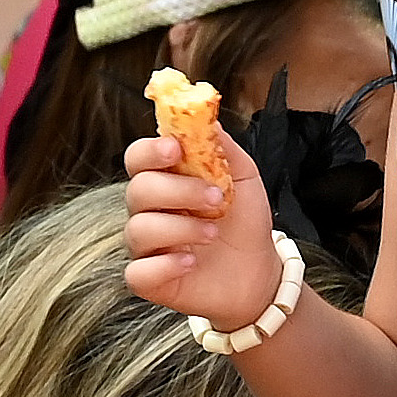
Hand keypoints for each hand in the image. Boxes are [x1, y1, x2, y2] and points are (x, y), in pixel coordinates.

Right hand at [121, 129, 286, 333]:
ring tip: (213, 233)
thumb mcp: (244, 178)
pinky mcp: (149, 279)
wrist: (259, 271)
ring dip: (180, 228)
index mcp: (166, 180)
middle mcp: (149, 210)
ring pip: (138, 229)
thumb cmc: (244, 222)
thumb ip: (223, 148)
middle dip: (178, 191)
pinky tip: (190, 263)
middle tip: (216, 199)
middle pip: (137, 190)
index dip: (150, 151)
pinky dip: (164, 265)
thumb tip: (205, 117)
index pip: (138, 158)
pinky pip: (137, 272)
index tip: (176, 149)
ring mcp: (146, 246)